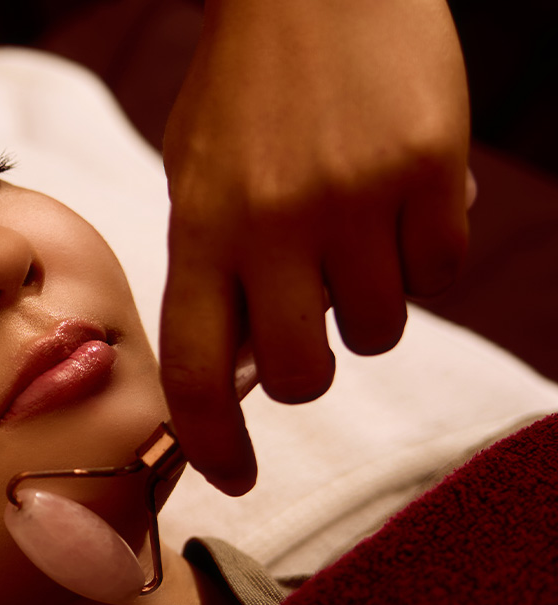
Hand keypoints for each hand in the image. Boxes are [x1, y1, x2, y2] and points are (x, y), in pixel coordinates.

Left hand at [158, 0, 471, 494]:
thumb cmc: (245, 92)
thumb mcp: (197, 177)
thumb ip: (214, 269)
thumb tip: (245, 368)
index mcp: (201, 225)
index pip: (197, 367)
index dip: (213, 442)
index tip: (234, 478)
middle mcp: (276, 222)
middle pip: (303, 375)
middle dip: (308, 371)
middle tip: (309, 325)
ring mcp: (358, 197)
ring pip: (382, 329)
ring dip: (368, 305)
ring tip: (350, 235)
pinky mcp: (431, 169)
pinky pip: (441, 270)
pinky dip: (422, 254)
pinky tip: (396, 199)